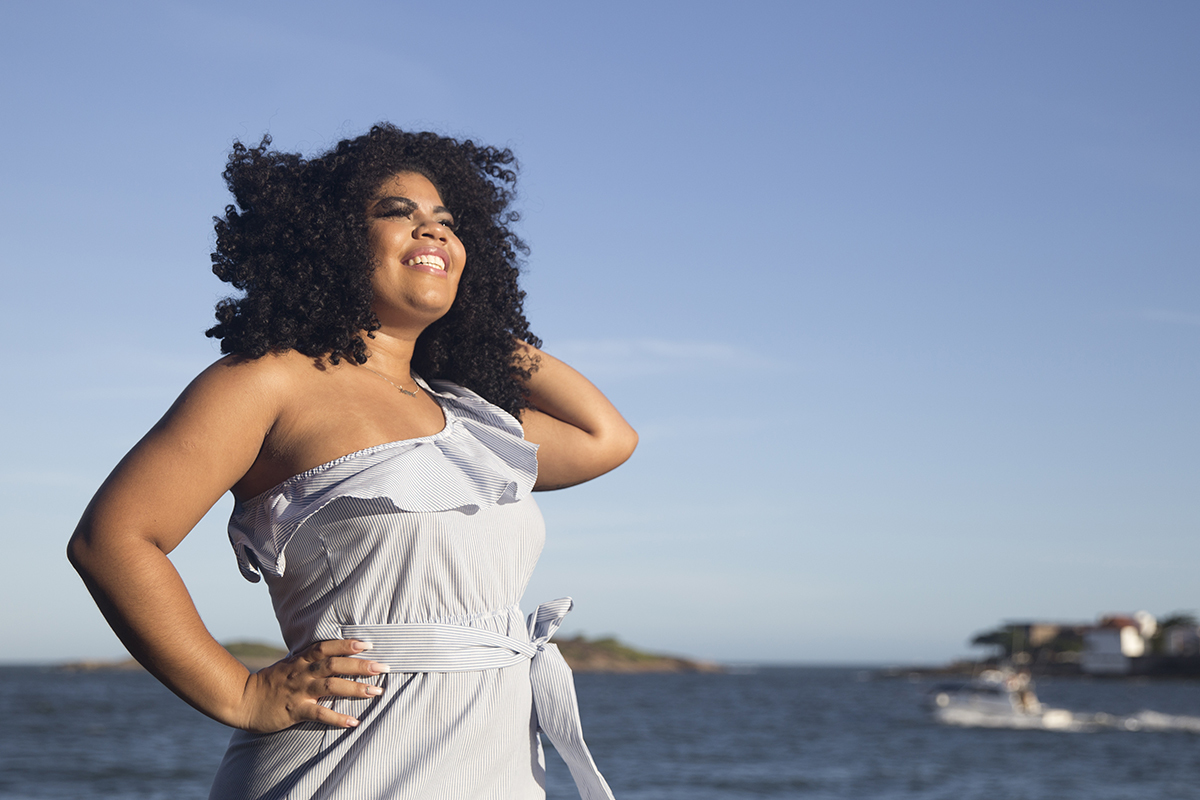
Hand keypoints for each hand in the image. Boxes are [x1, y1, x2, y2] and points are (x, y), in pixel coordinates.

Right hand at [237, 639, 388, 732]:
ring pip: (331, 687)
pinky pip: (319, 714)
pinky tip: (354, 722)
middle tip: (383, 667)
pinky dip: (338, 718)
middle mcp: (302, 673)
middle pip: (335, 665)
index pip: (326, 647)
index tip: (368, 645)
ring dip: (356, 688)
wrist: (242, 701)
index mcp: (300, 660)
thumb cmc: (270, 683)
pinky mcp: (294, 711)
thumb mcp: (289, 665)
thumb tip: (332, 654)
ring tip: (377, 691)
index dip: (347, 644)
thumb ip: (308, 660)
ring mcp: (299, 692)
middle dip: (361, 665)